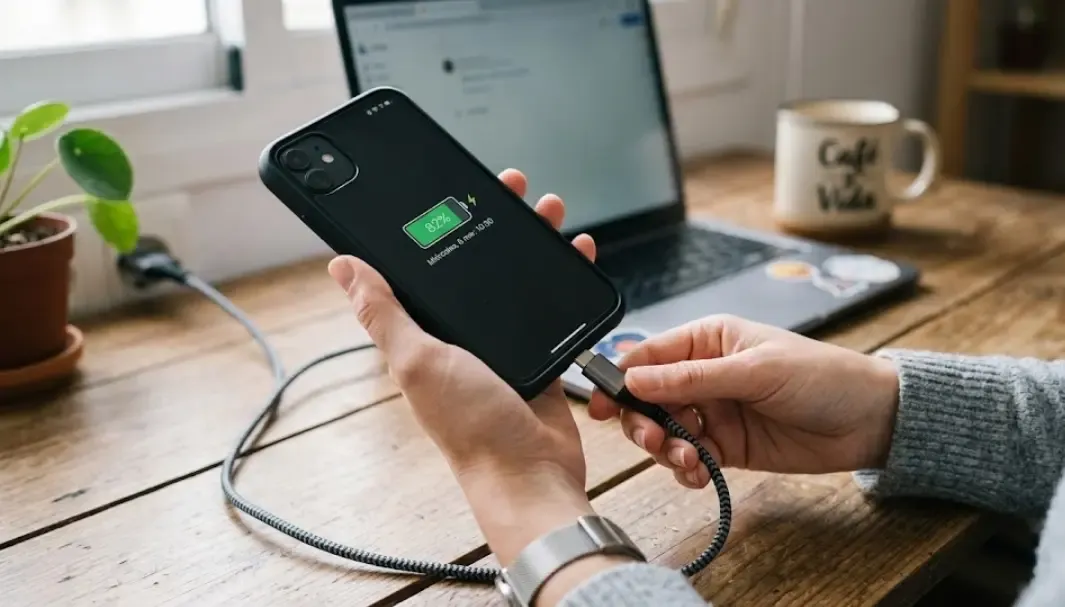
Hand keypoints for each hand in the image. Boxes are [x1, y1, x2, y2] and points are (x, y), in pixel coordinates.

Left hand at [327, 169, 601, 567]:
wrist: (531, 470)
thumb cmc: (471, 426)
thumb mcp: (418, 361)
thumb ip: (384, 313)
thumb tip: (343, 267)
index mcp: (425, 332)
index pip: (425, 264)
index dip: (437, 223)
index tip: (454, 190)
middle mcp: (461, 334)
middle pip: (476, 261)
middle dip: (495, 219)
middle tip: (513, 187)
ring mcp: (502, 343)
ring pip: (517, 276)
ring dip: (533, 240)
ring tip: (550, 211)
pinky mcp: (538, 354)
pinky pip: (551, 304)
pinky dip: (564, 275)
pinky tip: (577, 252)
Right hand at [587, 315, 900, 487]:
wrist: (870, 420)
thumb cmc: (821, 377)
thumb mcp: (755, 370)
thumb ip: (691, 378)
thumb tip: (635, 379)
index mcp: (706, 340)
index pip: (648, 357)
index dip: (620, 379)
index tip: (601, 404)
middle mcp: (703, 374)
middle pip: (647, 399)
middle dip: (642, 422)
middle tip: (654, 440)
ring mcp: (713, 412)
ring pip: (664, 432)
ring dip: (666, 449)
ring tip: (688, 460)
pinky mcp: (726, 446)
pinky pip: (689, 459)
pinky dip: (686, 470)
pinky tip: (700, 474)